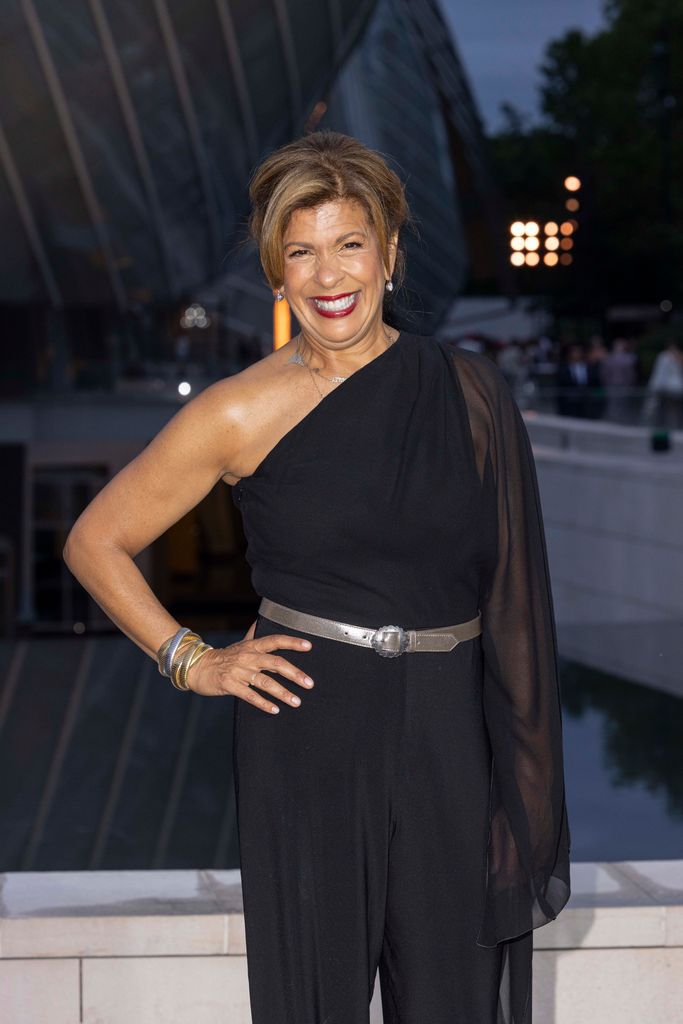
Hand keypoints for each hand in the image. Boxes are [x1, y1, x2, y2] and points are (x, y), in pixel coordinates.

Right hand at [185, 620, 314, 712]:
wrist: (197, 667)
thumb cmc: (224, 657)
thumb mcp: (241, 644)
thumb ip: (254, 634)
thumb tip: (263, 619)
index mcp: (252, 646)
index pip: (275, 640)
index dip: (292, 642)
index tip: (309, 646)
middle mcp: (248, 657)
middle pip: (275, 663)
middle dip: (295, 673)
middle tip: (310, 684)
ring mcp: (239, 671)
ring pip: (265, 682)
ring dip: (282, 693)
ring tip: (296, 702)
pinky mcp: (230, 685)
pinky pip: (250, 695)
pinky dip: (263, 703)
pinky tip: (275, 710)